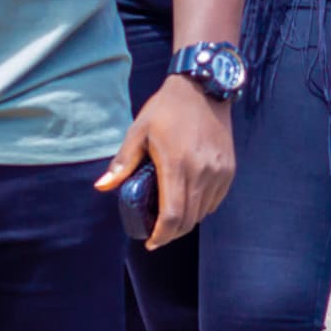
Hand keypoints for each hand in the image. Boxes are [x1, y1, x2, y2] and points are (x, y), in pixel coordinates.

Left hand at [95, 77, 233, 249]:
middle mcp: (202, 172)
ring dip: (187, 221)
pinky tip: (189, 200)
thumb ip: (123, 162)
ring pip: (204, 212)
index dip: (161, 236)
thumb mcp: (139, 131)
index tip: (150, 242)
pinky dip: (202, 207)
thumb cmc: (167, 109)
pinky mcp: (229, 169)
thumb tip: (102, 187)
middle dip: (171, 233)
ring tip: (171, 217)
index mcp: (177, 165)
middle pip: (189, 220)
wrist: (204, 87)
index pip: (173, 216)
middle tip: (157, 233)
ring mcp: (219, 172)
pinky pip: (216, 200)